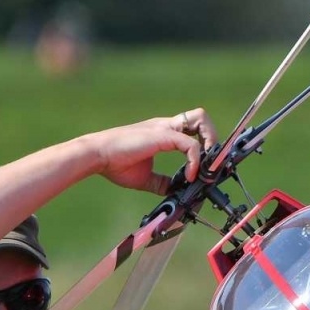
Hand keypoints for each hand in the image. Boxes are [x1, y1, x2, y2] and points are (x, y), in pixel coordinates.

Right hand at [87, 109, 219, 194]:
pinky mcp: (162, 136)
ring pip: (200, 121)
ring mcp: (165, 128)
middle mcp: (166, 126)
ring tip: (205, 167)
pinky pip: (190, 145)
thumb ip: (162, 182)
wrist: (97, 156)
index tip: (205, 166)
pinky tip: (189, 176)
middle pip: (200, 117)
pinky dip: (195, 161)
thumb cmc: (115, 164)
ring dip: (210, 143)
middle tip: (210, 162)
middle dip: (212, 138)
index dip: (204, 143)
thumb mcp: (145, 177)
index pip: (192, 128)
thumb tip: (174, 192)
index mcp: (163, 133)